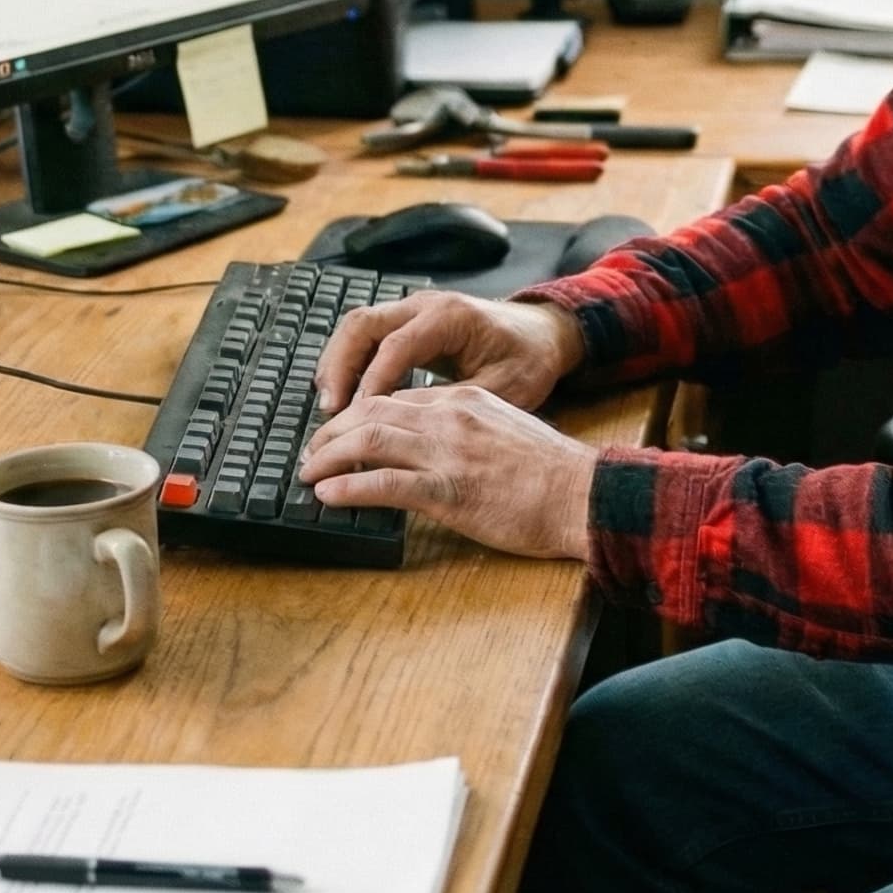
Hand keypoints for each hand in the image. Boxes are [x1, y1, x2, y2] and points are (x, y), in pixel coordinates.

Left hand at [298, 386, 596, 558]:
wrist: (583, 494)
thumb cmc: (552, 474)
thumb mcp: (505, 431)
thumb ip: (468, 429)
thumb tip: (434, 446)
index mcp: (465, 400)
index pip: (396, 397)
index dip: (359, 414)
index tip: (339, 432)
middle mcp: (450, 416)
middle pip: (372, 411)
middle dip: (332, 431)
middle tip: (311, 451)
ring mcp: (448, 452)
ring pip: (369, 440)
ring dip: (329, 456)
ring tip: (308, 473)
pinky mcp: (448, 491)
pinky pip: (384, 484)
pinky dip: (349, 488)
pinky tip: (329, 495)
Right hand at [314, 291, 583, 414]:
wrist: (541, 334)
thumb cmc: (527, 360)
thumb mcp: (503, 388)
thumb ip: (455, 402)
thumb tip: (407, 424)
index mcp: (450, 317)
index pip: (396, 344)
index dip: (372, 380)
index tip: (357, 415)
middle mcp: (425, 305)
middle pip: (363, 324)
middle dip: (340, 366)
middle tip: (330, 410)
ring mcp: (413, 309)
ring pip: (357, 325)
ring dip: (337, 362)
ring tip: (329, 405)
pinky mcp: (407, 321)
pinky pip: (366, 334)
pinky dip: (349, 360)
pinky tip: (342, 394)